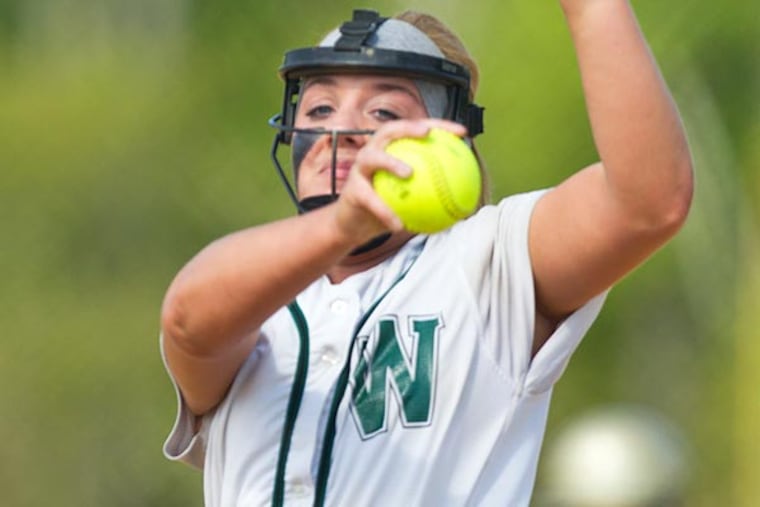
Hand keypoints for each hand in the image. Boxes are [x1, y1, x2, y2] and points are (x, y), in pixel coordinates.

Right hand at [331, 118, 466, 243]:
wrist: (355, 224)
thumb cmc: (388, 205)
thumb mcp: (411, 197)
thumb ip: (433, 192)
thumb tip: (469, 198)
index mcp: (391, 148)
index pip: (416, 130)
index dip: (439, 125)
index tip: (462, 133)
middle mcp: (373, 152)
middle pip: (389, 130)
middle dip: (407, 126)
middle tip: (427, 133)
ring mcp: (360, 169)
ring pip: (372, 157)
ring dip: (390, 162)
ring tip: (408, 173)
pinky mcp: (352, 191)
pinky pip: (370, 200)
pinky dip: (384, 212)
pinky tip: (398, 225)